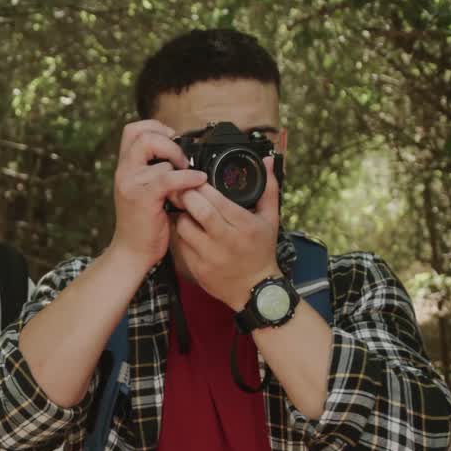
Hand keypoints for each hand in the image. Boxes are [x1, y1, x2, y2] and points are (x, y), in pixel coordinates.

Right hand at [110, 120, 206, 272]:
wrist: (132, 252)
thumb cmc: (143, 224)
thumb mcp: (144, 191)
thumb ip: (154, 171)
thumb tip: (180, 155)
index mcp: (125, 167)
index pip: (133, 130)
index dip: (155, 127)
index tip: (172, 139)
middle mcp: (124, 172)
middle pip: (143, 135)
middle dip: (169, 142)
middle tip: (182, 160)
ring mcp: (131, 184)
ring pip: (159, 157)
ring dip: (181, 165)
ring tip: (190, 178)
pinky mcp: (143, 198)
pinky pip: (169, 177)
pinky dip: (188, 177)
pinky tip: (199, 180)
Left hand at [173, 155, 282, 310]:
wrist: (254, 289)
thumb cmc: (262, 251)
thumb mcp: (270, 219)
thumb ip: (268, 188)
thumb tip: (265, 161)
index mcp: (244, 226)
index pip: (215, 201)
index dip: (200, 187)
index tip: (194, 178)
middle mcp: (226, 242)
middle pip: (197, 211)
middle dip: (186, 196)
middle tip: (181, 187)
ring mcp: (210, 257)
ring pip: (183, 227)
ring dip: (180, 214)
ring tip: (184, 208)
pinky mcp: (197, 269)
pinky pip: (180, 244)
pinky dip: (179, 233)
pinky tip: (184, 226)